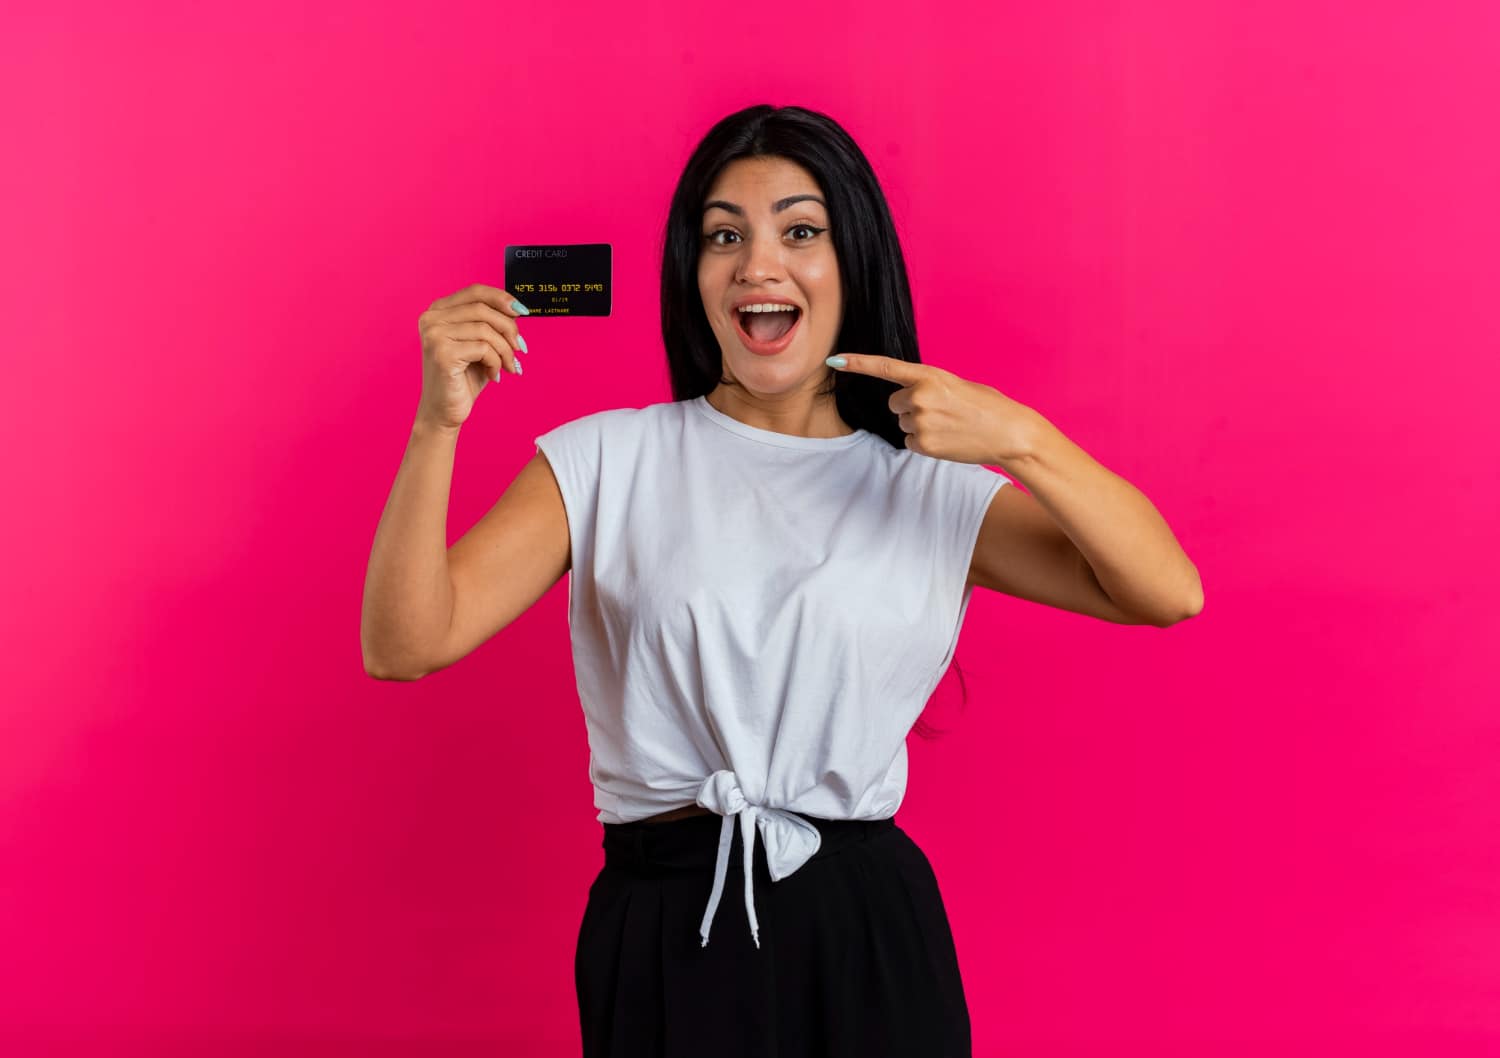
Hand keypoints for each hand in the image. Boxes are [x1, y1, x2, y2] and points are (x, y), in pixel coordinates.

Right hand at [415, 283, 529, 430]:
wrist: (444, 411)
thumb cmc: (463, 378)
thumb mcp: (480, 345)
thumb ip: (492, 324)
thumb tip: (517, 309)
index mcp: (438, 311)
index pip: (475, 291)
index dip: (502, 298)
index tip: (522, 312)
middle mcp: (431, 319)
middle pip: (483, 309)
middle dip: (509, 329)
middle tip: (521, 349)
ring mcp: (434, 335)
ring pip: (486, 330)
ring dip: (506, 350)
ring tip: (509, 366)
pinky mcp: (442, 353)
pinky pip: (484, 348)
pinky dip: (496, 362)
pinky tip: (494, 375)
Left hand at [826, 354, 1035, 464]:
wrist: (1009, 433)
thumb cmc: (987, 406)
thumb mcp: (957, 385)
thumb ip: (929, 386)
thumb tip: (907, 399)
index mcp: (929, 375)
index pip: (885, 367)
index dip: (858, 363)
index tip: (835, 360)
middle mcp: (920, 396)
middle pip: (895, 402)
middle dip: (912, 407)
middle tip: (942, 411)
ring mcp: (921, 420)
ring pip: (904, 423)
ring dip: (921, 425)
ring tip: (949, 425)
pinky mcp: (923, 443)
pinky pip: (911, 441)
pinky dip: (926, 443)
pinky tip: (947, 440)